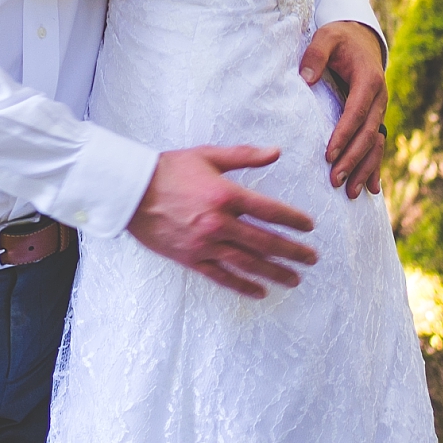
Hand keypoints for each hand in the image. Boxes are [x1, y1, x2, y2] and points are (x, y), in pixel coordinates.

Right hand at [127, 144, 317, 297]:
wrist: (132, 191)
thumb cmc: (170, 169)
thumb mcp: (208, 155)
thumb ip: (244, 155)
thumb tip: (276, 151)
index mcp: (225, 195)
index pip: (269, 211)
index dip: (292, 220)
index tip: (309, 226)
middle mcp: (219, 223)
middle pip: (264, 242)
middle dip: (291, 252)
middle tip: (311, 259)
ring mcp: (205, 245)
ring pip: (247, 263)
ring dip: (274, 272)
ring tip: (294, 279)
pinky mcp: (192, 259)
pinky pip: (222, 277)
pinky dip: (243, 286)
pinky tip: (260, 291)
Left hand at [299, 19, 387, 197]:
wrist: (362, 38)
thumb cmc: (340, 38)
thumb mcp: (326, 37)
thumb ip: (316, 54)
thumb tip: (306, 78)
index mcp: (369, 79)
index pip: (356, 112)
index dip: (344, 134)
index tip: (329, 155)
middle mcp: (379, 97)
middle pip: (368, 134)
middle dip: (352, 159)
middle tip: (335, 180)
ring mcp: (380, 109)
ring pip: (376, 145)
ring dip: (364, 169)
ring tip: (351, 193)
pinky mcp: (376, 117)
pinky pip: (378, 145)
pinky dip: (375, 167)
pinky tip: (372, 189)